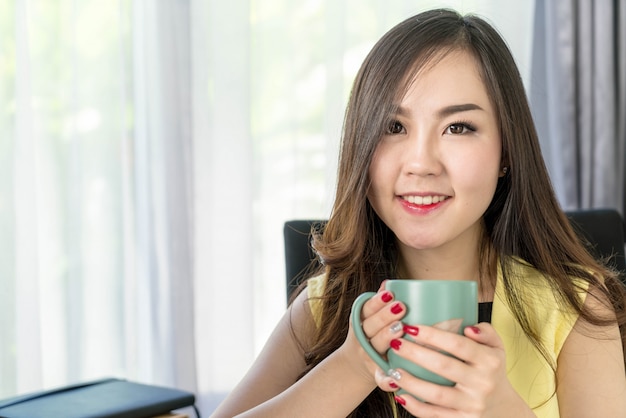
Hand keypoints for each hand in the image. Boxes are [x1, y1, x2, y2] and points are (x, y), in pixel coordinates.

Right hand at [340, 281, 407, 384]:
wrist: (355, 365)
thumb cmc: (370, 335)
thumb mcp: (368, 317)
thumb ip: (379, 303)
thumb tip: (388, 282)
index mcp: (360, 321)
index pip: (366, 309)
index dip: (377, 302)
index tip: (390, 294)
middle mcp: (362, 338)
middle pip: (371, 326)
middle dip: (385, 316)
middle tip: (401, 307)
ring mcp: (368, 356)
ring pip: (376, 347)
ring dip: (387, 338)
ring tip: (401, 329)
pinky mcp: (375, 374)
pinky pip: (380, 378)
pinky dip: (387, 380)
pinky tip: (397, 377)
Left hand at [377, 323, 534, 416]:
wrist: (503, 408)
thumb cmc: (492, 371)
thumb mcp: (497, 348)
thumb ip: (485, 332)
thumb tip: (467, 328)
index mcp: (489, 361)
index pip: (458, 344)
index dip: (433, 335)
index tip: (410, 327)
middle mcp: (482, 383)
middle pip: (443, 366)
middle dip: (415, 354)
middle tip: (395, 344)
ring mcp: (472, 405)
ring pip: (436, 394)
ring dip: (411, 382)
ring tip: (393, 370)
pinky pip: (435, 415)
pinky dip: (415, 407)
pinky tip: (401, 395)